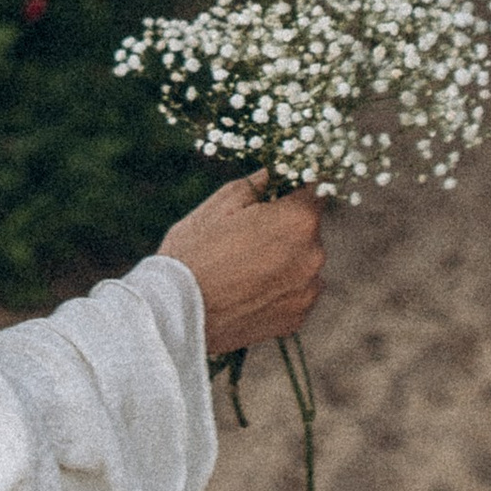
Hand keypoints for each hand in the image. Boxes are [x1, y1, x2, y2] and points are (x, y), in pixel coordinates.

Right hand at [158, 177, 324, 358]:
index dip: (291, 190)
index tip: (273, 196)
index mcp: (299, 220)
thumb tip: (278, 172)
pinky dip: (278, 290)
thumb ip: (261, 182)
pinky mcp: (297, 319)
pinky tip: (247, 292)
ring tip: (243, 269)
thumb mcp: (222, 202)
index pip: (312, 190)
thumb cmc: (195, 251)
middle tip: (245, 237)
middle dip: (284, 228)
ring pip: (302, 263)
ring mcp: (307, 291)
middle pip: (307, 230)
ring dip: (284, 261)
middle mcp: (314, 256)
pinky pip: (294, 294)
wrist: (176, 313)